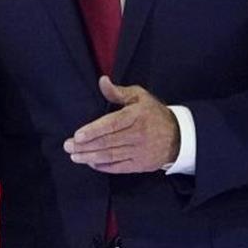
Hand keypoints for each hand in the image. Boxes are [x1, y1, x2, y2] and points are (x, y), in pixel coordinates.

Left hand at [63, 76, 179, 173]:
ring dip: (90, 157)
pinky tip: (91, 163)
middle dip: (85, 146)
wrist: (179, 136)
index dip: (93, 131)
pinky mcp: (141, 164)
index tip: (77, 135)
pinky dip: (104, 167)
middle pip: (108, 142)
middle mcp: (138, 135)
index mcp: (136, 116)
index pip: (111, 124)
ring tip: (75, 156)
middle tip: (68, 146)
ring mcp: (139, 152)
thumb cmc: (154, 113)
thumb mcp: (139, 96)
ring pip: (111, 156)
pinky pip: (119, 167)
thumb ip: (118, 92)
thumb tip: (102, 81)